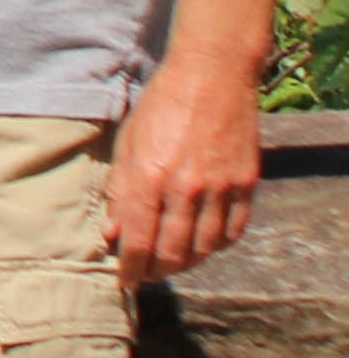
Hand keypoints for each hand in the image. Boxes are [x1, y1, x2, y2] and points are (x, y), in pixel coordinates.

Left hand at [112, 58, 265, 284]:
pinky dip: (216, 245)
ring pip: (205, 248)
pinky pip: (233, 231)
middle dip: (156, 271)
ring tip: (170, 263)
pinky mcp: (246, 185)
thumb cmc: (161, 105)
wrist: (212, 76)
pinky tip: (202, 245)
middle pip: (174, 252)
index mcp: (150, 175)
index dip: (130, 267)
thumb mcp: (127, 142)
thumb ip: (120, 190)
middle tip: (146, 274)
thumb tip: (111, 233)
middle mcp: (187, 188)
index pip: (139, 240)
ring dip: (186, 263)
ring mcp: (221, 188)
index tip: (124, 280)